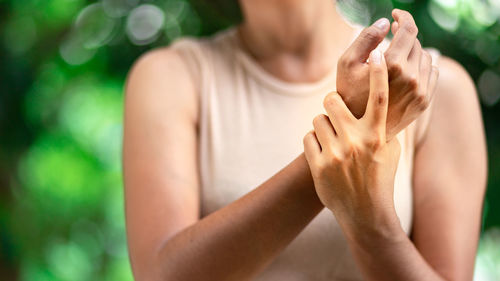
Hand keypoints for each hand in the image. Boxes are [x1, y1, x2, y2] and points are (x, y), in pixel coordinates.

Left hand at [304, 50, 400, 239]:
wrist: (365, 213)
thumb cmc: (379, 178)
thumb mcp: (390, 153)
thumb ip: (384, 127)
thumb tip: (382, 101)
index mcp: (377, 136)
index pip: (380, 98)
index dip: (379, 74)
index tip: (378, 54)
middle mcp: (356, 142)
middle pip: (332, 100)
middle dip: (332, 103)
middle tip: (335, 112)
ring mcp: (335, 154)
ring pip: (317, 119)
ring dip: (322, 126)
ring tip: (331, 140)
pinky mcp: (318, 165)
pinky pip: (307, 138)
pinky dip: (313, 143)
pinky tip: (323, 154)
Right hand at [336, 9, 438, 139]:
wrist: (358, 130)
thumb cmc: (348, 94)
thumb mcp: (346, 63)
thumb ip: (366, 38)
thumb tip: (385, 22)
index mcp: (393, 65)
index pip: (408, 30)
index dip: (403, 17)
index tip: (395, 15)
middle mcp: (411, 78)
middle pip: (416, 43)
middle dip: (404, 36)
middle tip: (392, 34)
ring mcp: (421, 91)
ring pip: (425, 57)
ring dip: (412, 51)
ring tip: (397, 54)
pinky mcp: (424, 102)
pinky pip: (432, 73)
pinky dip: (422, 66)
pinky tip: (408, 68)